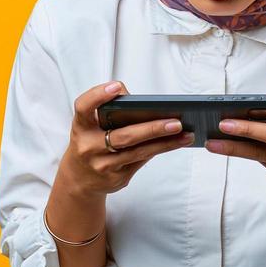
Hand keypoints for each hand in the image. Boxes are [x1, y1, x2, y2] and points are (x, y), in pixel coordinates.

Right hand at [58, 81, 194, 196]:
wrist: (79, 179)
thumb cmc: (91, 141)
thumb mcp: (91, 124)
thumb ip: (110, 109)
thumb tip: (148, 104)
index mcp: (81, 127)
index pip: (84, 107)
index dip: (98, 96)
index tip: (116, 87)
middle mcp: (88, 147)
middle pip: (124, 136)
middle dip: (152, 129)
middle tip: (176, 121)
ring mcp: (103, 166)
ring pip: (138, 152)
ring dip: (165, 143)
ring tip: (185, 134)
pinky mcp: (116, 178)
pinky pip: (141, 161)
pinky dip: (159, 150)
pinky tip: (176, 143)